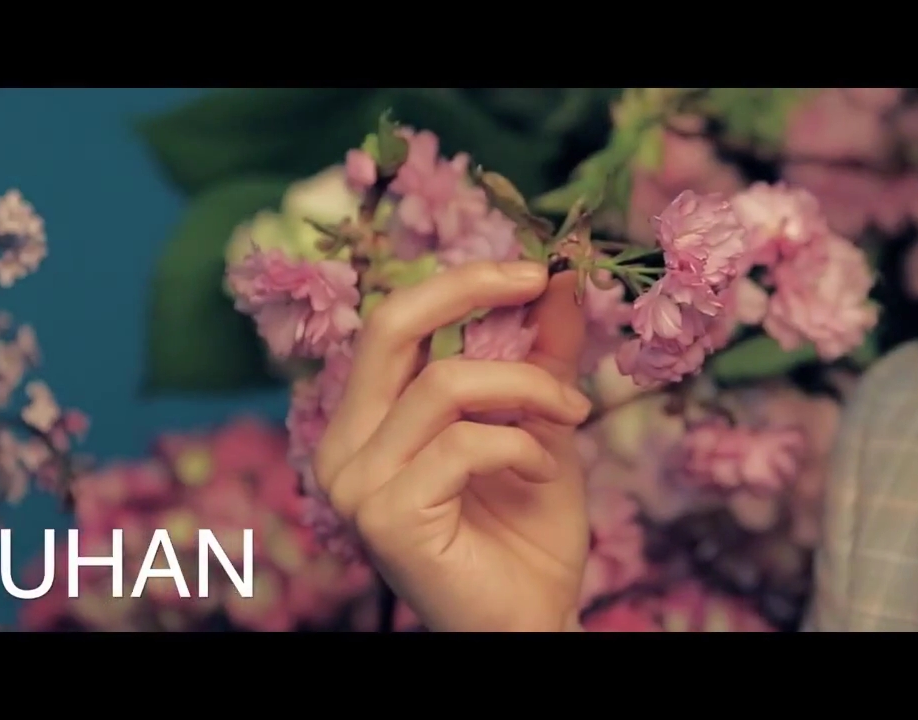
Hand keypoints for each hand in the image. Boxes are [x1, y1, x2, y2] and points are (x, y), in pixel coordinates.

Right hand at [315, 260, 591, 631]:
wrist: (532, 621)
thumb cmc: (527, 532)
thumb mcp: (539, 421)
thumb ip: (540, 353)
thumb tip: (561, 277)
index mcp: (367, 420)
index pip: (392, 322)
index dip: (459, 282)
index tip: (532, 269)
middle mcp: (344, 446)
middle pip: (389, 327)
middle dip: (469, 288)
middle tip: (537, 281)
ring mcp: (356, 484)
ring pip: (444, 384)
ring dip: (529, 390)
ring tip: (572, 416)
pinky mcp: (386, 517)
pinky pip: (464, 444)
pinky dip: (522, 446)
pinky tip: (544, 472)